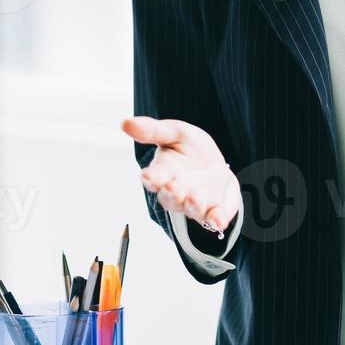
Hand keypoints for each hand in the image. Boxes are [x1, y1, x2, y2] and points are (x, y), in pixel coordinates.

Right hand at [122, 115, 240, 231]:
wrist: (214, 164)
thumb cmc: (189, 149)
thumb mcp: (174, 133)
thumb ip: (152, 130)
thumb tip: (125, 122)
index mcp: (163, 172)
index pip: (153, 177)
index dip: (151, 177)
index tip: (149, 175)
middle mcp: (175, 191)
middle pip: (169, 196)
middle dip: (171, 193)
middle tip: (173, 187)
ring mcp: (193, 202)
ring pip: (189, 208)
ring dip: (192, 205)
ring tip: (194, 199)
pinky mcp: (212, 209)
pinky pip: (212, 218)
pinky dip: (215, 221)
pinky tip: (219, 222)